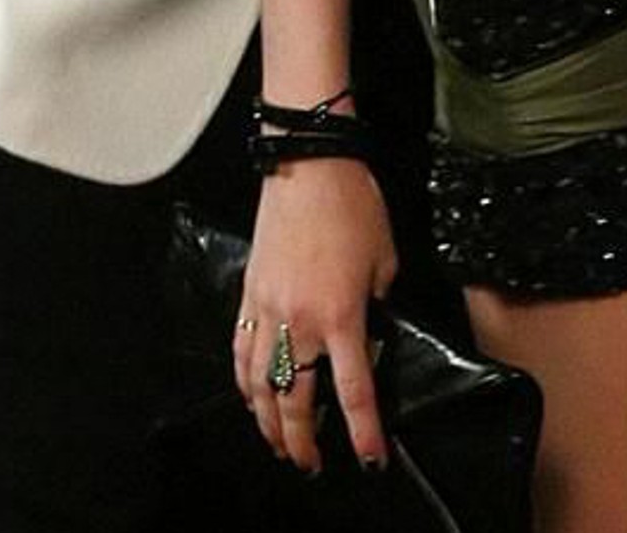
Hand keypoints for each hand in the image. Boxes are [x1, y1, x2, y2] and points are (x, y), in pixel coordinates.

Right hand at [234, 159, 397, 474]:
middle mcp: (300, 321)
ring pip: (259, 385)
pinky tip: (249, 394)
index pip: (354, 391)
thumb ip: (376, 304)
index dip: (363, 433)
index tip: (370, 457)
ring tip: (277, 443)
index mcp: (341, 315)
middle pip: (294, 401)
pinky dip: (243, 381)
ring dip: (267, 422)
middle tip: (310, 463)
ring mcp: (267, 308)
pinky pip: (241, 350)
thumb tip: (368, 330)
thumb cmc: (352, 204)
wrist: (308, 164)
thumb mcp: (385, 260)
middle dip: (302, 441)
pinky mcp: (249, 292)